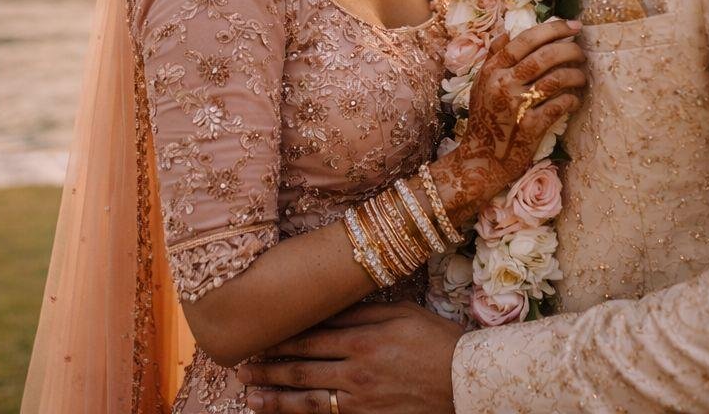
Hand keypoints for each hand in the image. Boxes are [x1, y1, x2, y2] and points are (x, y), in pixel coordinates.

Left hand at [238, 302, 462, 413]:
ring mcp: (362, 401)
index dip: (281, 339)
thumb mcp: (401, 313)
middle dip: (268, 369)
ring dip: (276, 400)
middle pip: (302, 370)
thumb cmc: (436, 340)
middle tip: (241, 368)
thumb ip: (362, 311)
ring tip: (251, 398)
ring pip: (309, 401)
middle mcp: (356, 371)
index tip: (257, 337)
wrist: (467, 380)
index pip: (310, 338)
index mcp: (362, 339)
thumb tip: (328, 305)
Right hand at [433, 19, 584, 221]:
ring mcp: (517, 106)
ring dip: (575, 75)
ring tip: (582, 76)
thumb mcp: (481, 85)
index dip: (553, 29)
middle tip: (581, 52)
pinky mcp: (530, 127)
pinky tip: (575, 100)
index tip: (573, 26)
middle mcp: (503, 84)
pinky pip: (560, 105)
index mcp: (492, 70)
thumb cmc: (484, 120)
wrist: (481, 159)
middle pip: (544, 56)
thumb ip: (493, 58)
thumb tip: (507, 33)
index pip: (525, 40)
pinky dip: (572, 99)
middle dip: (569, 49)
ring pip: (555, 79)